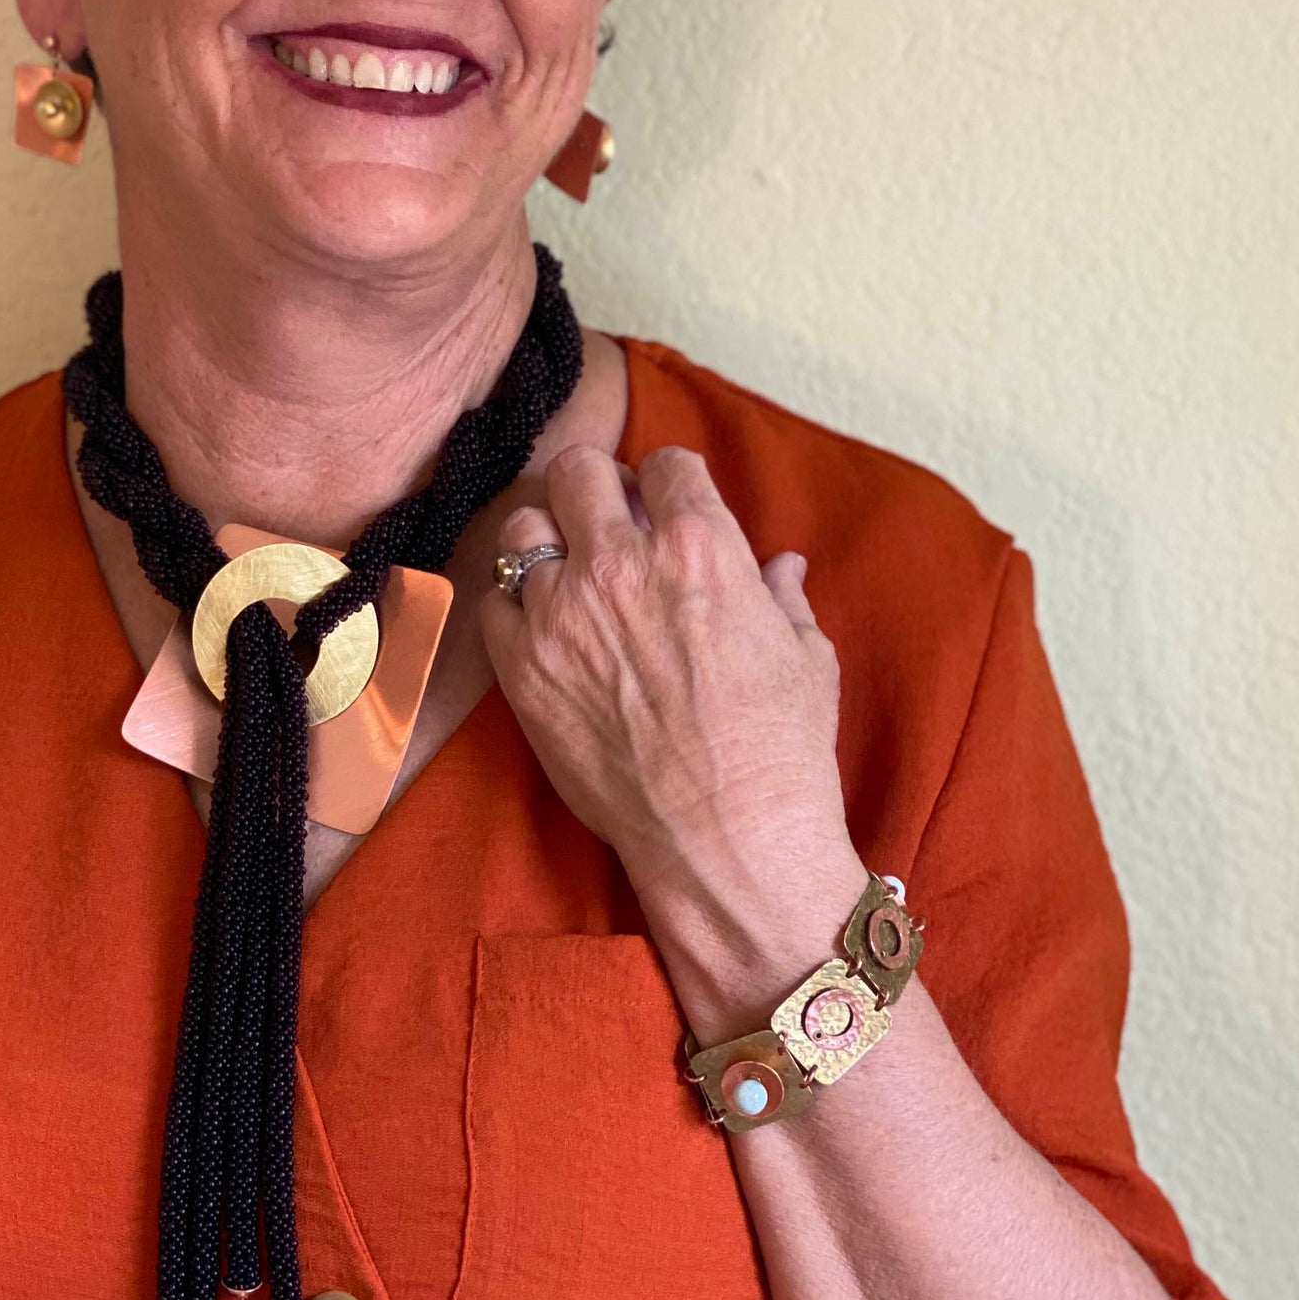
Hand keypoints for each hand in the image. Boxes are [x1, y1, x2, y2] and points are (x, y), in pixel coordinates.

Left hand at [480, 444, 864, 974]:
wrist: (723, 837)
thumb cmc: (779, 751)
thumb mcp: (806, 659)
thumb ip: (781, 598)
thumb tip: (781, 568)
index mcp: (699, 545)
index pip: (665, 462)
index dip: (668, 479)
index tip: (667, 501)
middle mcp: (620, 563)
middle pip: (577, 471)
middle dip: (595, 487)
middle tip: (608, 519)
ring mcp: (560, 614)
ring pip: (523, 529)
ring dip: (547, 541)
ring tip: (568, 573)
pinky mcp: (521, 668)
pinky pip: (492, 602)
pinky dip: (513, 607)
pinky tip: (542, 629)